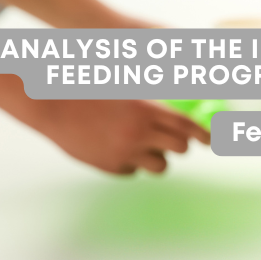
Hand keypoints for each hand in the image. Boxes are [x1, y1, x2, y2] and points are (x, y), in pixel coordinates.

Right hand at [31, 99, 208, 173]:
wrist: (49, 104)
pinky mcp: (111, 166)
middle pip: (179, 149)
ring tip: (137, 145)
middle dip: (177, 145)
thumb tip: (175, 115)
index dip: (204, 135)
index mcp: (146, 109)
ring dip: (155, 157)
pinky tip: (111, 147)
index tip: (212, 142)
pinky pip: (133, 171)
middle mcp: (140, 133)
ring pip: (160, 166)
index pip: (188, 127)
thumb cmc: (86, 91)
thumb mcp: (123, 88)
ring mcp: (126, 152)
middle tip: (167, 141)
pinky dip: (129, 163)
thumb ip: (150, 103)